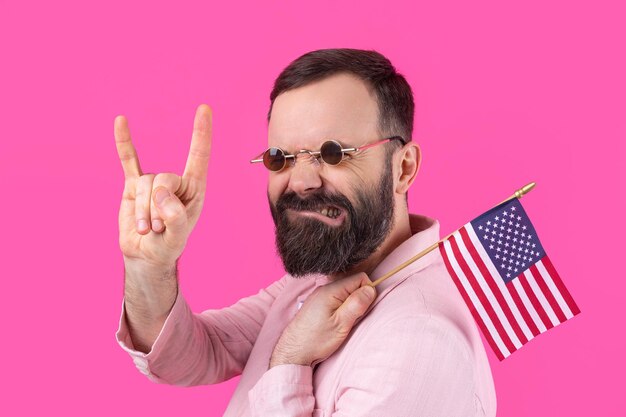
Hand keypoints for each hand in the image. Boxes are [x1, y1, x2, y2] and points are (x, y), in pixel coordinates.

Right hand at [114, 104, 212, 268]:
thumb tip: (160, 194)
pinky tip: (120, 121)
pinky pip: (128, 161)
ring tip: (146, 229)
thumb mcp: (176, 238)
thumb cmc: (167, 246)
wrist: (146, 255)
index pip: (199, 156)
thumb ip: (174, 217)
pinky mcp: (133, 185)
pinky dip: (124, 142)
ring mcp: (153, 182)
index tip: (204, 108)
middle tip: (158, 228)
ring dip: (143, 211)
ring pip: (144, 185)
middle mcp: (176, 181)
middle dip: (157, 206)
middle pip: (163, 178)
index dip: (201, 133)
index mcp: (194, 188)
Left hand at [270, 272, 376, 367]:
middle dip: (359, 299)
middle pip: (352, 284)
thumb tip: (371, 289)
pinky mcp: (317, 304)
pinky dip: (341, 308)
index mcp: (331, 290)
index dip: (367, 292)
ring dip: (350, 305)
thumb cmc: (316, 340)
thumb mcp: (341, 324)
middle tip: (352, 318)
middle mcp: (325, 288)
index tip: (363, 309)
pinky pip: (336, 299)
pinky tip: (335, 322)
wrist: (293, 351)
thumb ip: (357, 304)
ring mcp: (319, 295)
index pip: (360, 278)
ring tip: (343, 322)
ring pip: (345, 293)